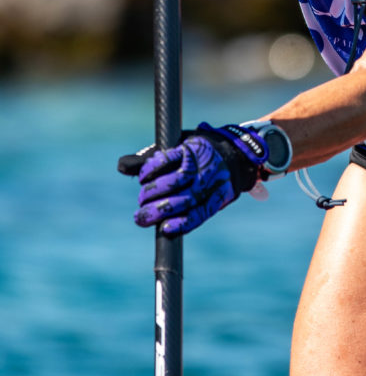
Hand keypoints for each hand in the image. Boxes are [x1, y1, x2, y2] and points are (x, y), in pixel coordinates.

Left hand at [120, 123, 269, 235]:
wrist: (234, 158)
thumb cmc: (195, 154)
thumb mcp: (175, 147)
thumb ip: (149, 158)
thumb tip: (121, 166)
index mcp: (191, 149)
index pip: (167, 158)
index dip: (151, 169)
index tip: (143, 177)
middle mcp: (202, 167)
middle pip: (176, 182)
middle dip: (153, 194)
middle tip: (140, 205)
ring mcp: (211, 185)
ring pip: (187, 199)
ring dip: (163, 211)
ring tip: (143, 217)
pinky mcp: (217, 201)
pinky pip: (201, 214)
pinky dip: (184, 223)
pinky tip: (166, 229)